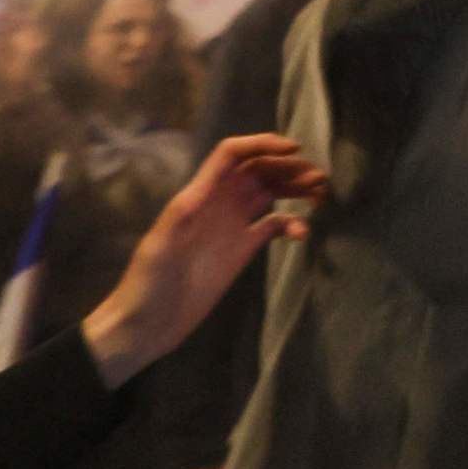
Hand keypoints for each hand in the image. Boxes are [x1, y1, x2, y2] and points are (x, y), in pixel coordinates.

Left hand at [81, 134, 327, 389]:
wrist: (147, 324)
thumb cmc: (147, 283)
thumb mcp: (159, 246)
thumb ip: (180, 217)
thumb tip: (202, 192)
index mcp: (199, 195)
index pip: (233, 155)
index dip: (262, 144)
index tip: (295, 150)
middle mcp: (219, 203)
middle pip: (259, 170)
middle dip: (288, 167)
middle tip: (319, 178)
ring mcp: (232, 225)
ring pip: (270, 192)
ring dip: (295, 188)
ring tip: (321, 194)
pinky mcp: (242, 249)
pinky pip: (273, 225)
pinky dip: (292, 223)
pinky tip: (302, 234)